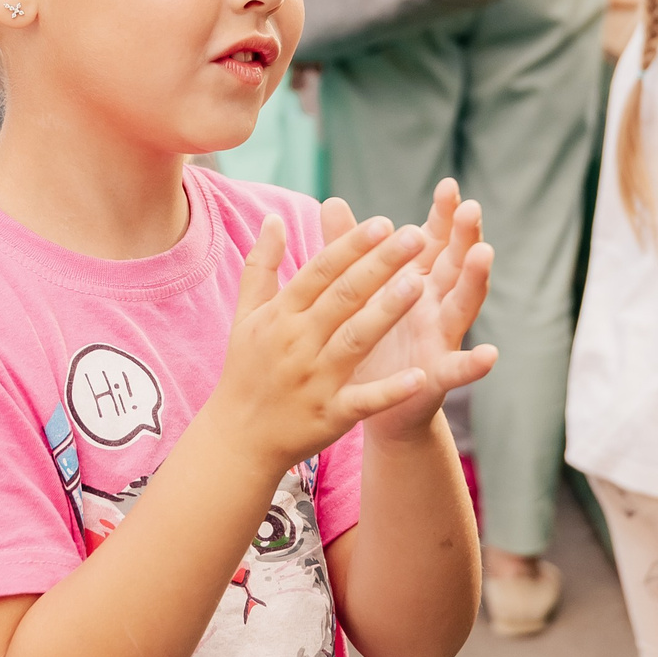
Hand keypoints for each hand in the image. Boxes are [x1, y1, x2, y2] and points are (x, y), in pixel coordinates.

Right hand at [211, 212, 430, 476]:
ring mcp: (315, 380)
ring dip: (386, 312)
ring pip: (355, 340)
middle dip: (380, 265)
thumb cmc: (247, 370)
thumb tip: (273, 218)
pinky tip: (420, 375)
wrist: (238, 438)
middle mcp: (297, 343)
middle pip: (343, 297)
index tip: (384, 223)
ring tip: (419, 285)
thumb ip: (261, 265)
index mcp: (280, 316)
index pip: (320, 271)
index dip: (352, 246)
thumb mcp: (246, 315)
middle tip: (415, 237)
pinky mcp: (331, 416)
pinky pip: (364, 400)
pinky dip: (391, 390)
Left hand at [329, 181, 497, 440]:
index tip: (449, 185)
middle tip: (472, 209)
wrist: (363, 399)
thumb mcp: (358, 291)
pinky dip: (474, 363)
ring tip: (484, 254)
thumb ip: (348, 248)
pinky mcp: (436, 375)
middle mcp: (434, 304)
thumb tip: (332, 201)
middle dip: (465, 236)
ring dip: (475, 279)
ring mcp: (439, 338)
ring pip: (462, 305)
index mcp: (415, 280)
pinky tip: (490, 354)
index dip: (443, 214)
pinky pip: (457, 368)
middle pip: (454, 264)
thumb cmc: (365, 337)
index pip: (433, 240)